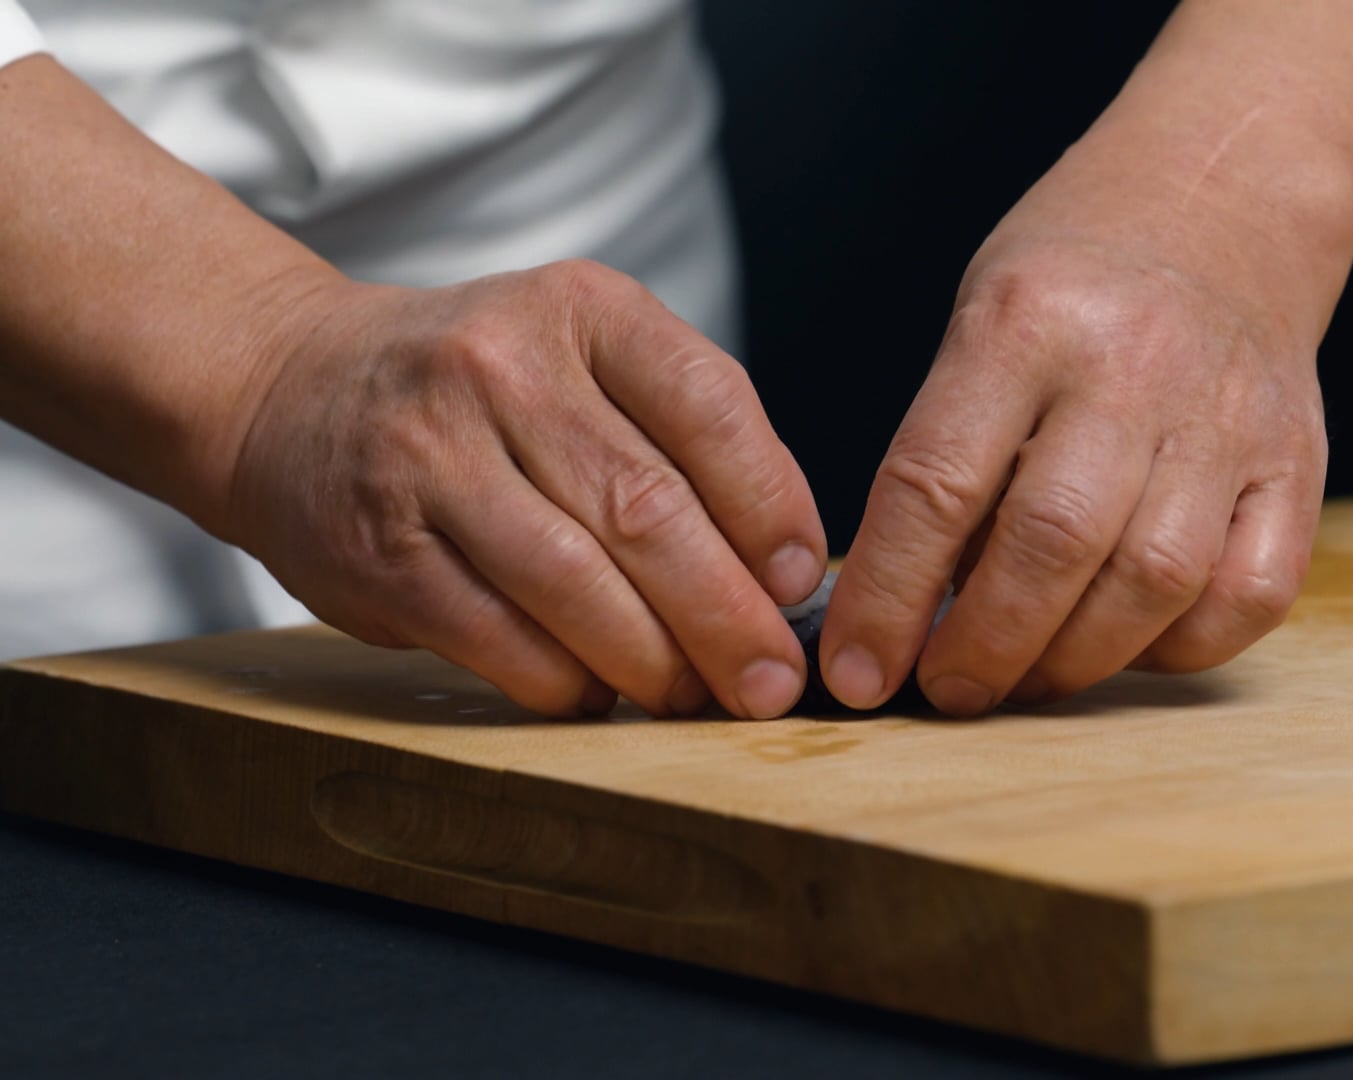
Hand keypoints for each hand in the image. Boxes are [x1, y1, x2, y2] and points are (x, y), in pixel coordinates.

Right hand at [220, 261, 826, 717]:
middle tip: (769, 679)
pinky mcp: (379, 549)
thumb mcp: (581, 355)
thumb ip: (680, 435)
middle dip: (726, 614)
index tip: (801, 584)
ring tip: (693, 695)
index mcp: (581, 310)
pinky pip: (499, 638)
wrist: (286, 387)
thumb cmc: (473, 389)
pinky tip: (597, 694)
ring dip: (652, 661)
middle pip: (647, 510)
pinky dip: (565, 682)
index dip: (772, 508)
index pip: (709, 406)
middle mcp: (501, 368)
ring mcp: (429, 457)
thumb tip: (786, 569)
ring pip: (575, 584)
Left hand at [821, 223, 1328, 714]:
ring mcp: (1227, 418)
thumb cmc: (1076, 276)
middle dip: (984, 648)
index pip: (937, 483)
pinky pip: (1249, 595)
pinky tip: (1131, 643)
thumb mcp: (979, 320)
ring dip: (1075, 661)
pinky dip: (1182, 646)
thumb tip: (910, 610)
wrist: (1227, 197)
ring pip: (1153, 583)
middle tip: (949, 689)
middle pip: (1052, 545)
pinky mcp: (1297, 462)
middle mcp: (1132, 367)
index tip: (857, 670)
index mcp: (1024, 321)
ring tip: (1027, 678)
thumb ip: (950, 453)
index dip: (888, 596)